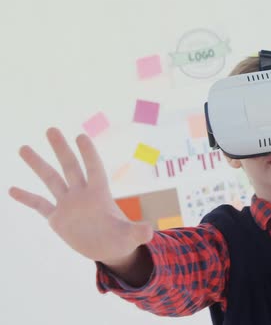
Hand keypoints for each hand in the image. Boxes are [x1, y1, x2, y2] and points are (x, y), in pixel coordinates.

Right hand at [9, 128, 152, 263]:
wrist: (109, 249)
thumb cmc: (123, 239)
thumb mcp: (131, 237)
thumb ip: (139, 232)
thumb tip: (150, 232)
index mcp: (100, 195)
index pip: (93, 169)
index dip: (89, 154)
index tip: (80, 136)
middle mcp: (82, 195)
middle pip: (70, 167)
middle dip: (61, 149)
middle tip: (51, 129)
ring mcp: (68, 205)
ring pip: (51, 180)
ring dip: (38, 165)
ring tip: (24, 148)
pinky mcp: (58, 219)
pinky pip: (40, 205)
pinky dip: (27, 198)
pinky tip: (12, 189)